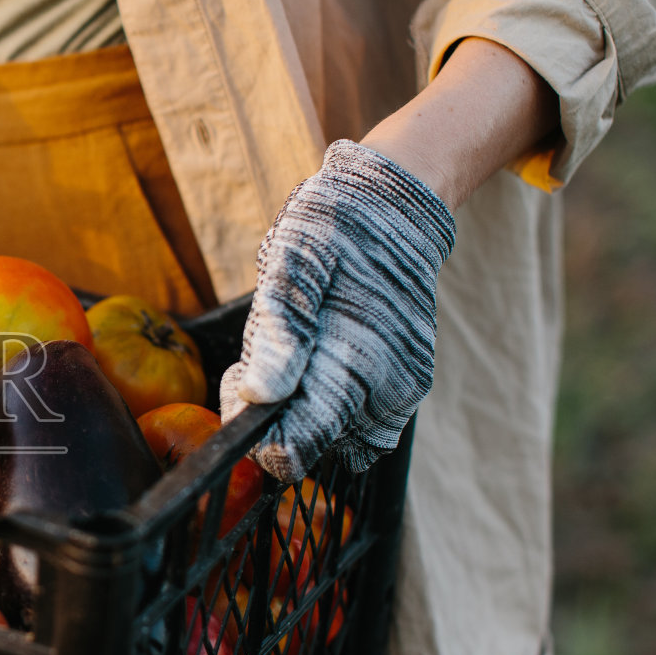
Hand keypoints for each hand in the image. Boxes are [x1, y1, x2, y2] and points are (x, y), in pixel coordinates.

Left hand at [220, 140, 455, 482]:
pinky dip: (339, 408)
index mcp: (352, 362)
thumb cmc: (335, 227)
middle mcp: (384, 387)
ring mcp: (402, 389)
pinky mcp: (410, 384)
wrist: (396, 205)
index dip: (257, 437)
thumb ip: (278, 331)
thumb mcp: (293, 260)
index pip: (294, 448)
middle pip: (312, 448)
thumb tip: (261, 395)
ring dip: (310, 416)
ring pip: (341, 442)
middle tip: (264, 362)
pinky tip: (324, 362)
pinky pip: (367, 426)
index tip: (245, 392)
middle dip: (278, 420)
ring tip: (298, 356)